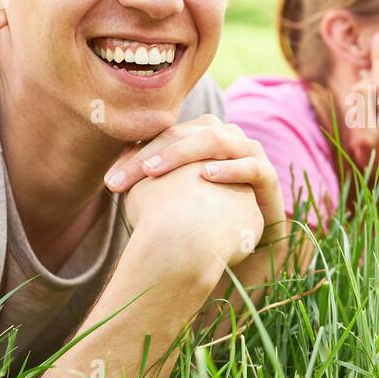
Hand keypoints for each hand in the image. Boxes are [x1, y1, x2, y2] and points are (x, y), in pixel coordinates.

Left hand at [106, 115, 285, 251]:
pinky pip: (250, 166)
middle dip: (151, 154)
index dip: (136, 154)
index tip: (110, 180)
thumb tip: (111, 176)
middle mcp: (226, 138)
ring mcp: (250, 153)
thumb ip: (150, 184)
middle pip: (186, 133)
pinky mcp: (268, 175)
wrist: (245, 244)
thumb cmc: (204, 220)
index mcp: (202, 136)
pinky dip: (230, 168)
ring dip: (183, 152)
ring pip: (216, 140)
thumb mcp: (173, 200)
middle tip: (122, 179)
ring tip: (153, 171)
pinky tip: (205, 175)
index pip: (165, 135)